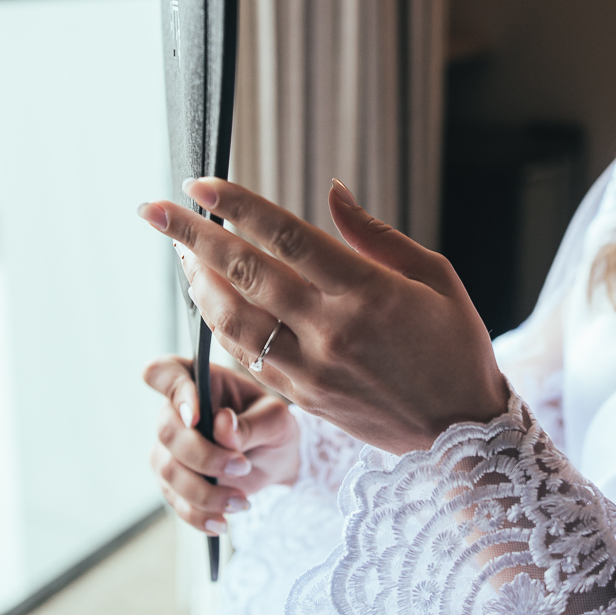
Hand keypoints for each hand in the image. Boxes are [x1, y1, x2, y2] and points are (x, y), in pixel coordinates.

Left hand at [138, 178, 508, 454]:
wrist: (463, 432)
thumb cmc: (456, 344)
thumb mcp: (435, 276)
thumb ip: (374, 235)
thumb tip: (330, 191)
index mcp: (367, 292)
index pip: (286, 236)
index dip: (236, 206)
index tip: (198, 183)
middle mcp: (331, 331)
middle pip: (244, 274)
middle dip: (191, 237)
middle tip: (153, 208)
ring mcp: (311, 370)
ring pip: (233, 321)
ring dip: (196, 282)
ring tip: (178, 250)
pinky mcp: (302, 398)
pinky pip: (246, 357)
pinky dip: (221, 324)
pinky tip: (209, 298)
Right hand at [143, 356, 299, 534]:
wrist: (274, 459)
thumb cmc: (271, 425)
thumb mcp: (275, 419)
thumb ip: (251, 422)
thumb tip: (223, 424)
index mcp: (197, 379)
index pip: (163, 373)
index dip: (173, 391)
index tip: (196, 415)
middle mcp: (174, 411)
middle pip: (167, 431)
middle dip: (204, 455)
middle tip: (242, 465)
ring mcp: (168, 448)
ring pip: (168, 470)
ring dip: (204, 492)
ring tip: (241, 501)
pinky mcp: (172, 482)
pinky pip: (175, 501)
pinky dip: (199, 515)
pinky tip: (223, 522)